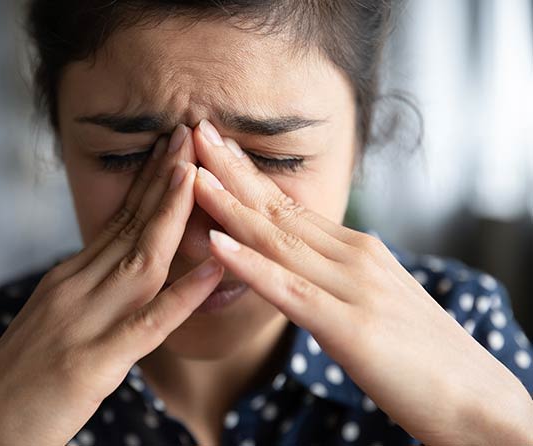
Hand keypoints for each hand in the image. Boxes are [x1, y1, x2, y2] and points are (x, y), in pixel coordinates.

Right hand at [0, 126, 223, 445]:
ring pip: (140, 258)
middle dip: (164, 178)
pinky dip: (183, 295)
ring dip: (171, 213)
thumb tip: (122, 264)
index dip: (150, 182)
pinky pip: (147, 323)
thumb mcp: (53, 319)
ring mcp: (83, 321)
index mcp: (68, 278)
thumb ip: (88, 290)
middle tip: (189, 134)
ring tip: (197, 172)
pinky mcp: (92, 362)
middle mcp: (75, 288)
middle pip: (130, 225)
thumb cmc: (19, 379)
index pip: (118, 219)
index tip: (174, 148)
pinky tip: (213, 269)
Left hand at [190, 120, 532, 445]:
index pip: (290, 207)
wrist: (477, 400)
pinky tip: (216, 242)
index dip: (249, 176)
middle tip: (194, 132)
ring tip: (192, 174)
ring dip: (229, 205)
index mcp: (357, 251)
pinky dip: (250, 265)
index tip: (216, 148)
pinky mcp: (351, 328)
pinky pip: (290, 290)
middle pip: (279, 209)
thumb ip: (336, 278)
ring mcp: (353, 288)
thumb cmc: (422, 355)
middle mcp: (354, 258)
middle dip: (231, 170)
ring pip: (278, 240)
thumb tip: (299, 265)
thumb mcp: (375, 300)